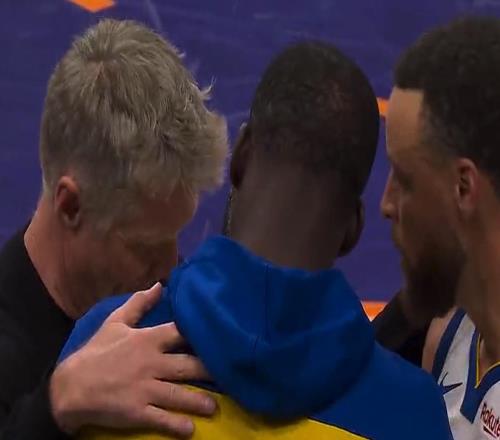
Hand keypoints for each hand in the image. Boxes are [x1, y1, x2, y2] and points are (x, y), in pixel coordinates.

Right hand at [50, 283, 215, 437]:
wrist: (69, 387)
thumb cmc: (95, 352)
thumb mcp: (115, 323)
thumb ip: (138, 303)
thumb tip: (160, 284)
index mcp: (147, 340)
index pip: (180, 333)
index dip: (200, 333)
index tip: (221, 335)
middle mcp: (150, 363)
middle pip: (187, 365)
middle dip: (209, 369)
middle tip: (230, 372)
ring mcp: (144, 389)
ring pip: (179, 394)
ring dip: (199, 401)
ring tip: (215, 407)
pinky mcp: (136, 411)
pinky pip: (161, 419)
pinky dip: (176, 425)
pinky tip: (191, 429)